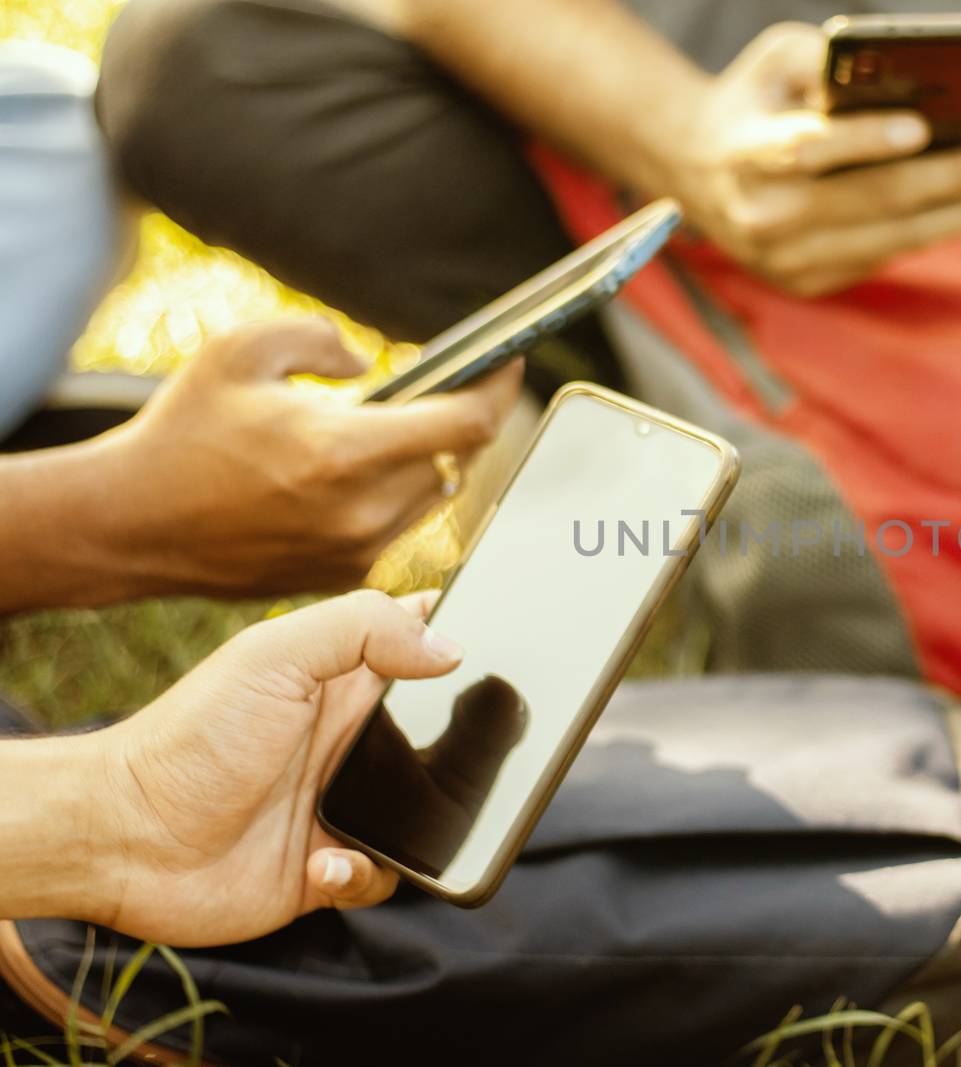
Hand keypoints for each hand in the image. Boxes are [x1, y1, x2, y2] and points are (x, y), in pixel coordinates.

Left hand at [80, 590, 462, 946]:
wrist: (121, 837)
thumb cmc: (190, 738)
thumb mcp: (276, 656)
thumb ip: (366, 630)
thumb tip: (453, 646)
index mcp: (341, 682)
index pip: (416, 643)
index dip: (458, 636)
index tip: (499, 641)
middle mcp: (347, 740)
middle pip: (438, 732)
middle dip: (467, 744)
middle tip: (481, 752)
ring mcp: (338, 804)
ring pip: (425, 813)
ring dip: (425, 824)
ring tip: (382, 822)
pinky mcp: (325, 868)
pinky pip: (382, 876)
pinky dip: (364, 875)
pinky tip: (323, 863)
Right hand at [102, 320, 521, 594]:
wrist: (132, 524)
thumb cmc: (183, 432)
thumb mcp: (242, 350)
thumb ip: (322, 336)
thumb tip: (372, 364)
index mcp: (345, 452)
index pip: (466, 425)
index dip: (498, 390)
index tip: (508, 365)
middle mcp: (363, 511)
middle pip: (451, 458)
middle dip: (442, 422)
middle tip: (412, 396)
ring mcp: (356, 553)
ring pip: (429, 494)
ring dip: (415, 462)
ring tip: (358, 439)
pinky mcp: (345, 579)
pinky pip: (396, 527)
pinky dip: (386, 497)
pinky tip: (335, 481)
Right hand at [659, 23, 960, 296]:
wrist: (695, 172)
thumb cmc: (756, 102)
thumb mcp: (777, 62)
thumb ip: (832, 64)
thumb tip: (914, 83)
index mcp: (746, 154)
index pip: (809, 150)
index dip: (865, 141)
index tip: (922, 128)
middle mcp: (764, 218)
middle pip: (874, 202)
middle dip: (956, 180)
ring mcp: (787, 261)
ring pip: (894, 238)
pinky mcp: (809, 283)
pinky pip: (888, 255)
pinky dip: (939, 227)